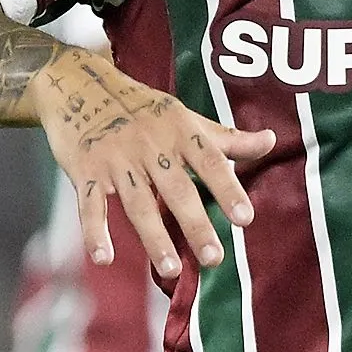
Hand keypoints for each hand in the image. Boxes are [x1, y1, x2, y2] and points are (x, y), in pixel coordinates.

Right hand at [33, 50, 274, 278]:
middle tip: (214, 257)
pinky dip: (94, 232)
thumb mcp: (185, 117)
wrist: (79, 83)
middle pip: (176, 188)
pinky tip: (104, 259)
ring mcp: (117, 159)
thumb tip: (272, 140)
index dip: (228, 189)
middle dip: (195, 223)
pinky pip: (91, 204)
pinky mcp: (87, 171)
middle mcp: (150, 145)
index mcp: (180, 131)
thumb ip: (227, 138)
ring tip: (170, 269)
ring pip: (138, 202)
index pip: (209, 162)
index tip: (245, 218)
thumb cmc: (142, 108)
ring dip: (154, 237)